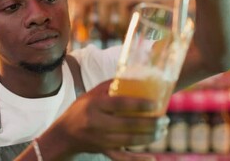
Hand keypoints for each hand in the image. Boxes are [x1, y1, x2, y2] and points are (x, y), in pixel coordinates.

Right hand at [42, 80, 168, 157]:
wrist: (64, 135)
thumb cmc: (80, 110)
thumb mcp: (91, 94)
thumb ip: (110, 86)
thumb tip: (133, 76)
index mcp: (95, 106)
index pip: (120, 104)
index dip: (139, 104)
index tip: (156, 103)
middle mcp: (97, 123)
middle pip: (129, 124)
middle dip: (151, 123)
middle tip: (165, 119)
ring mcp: (100, 140)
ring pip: (130, 140)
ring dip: (149, 136)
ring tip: (162, 130)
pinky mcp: (103, 151)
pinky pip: (122, 158)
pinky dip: (137, 160)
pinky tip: (151, 158)